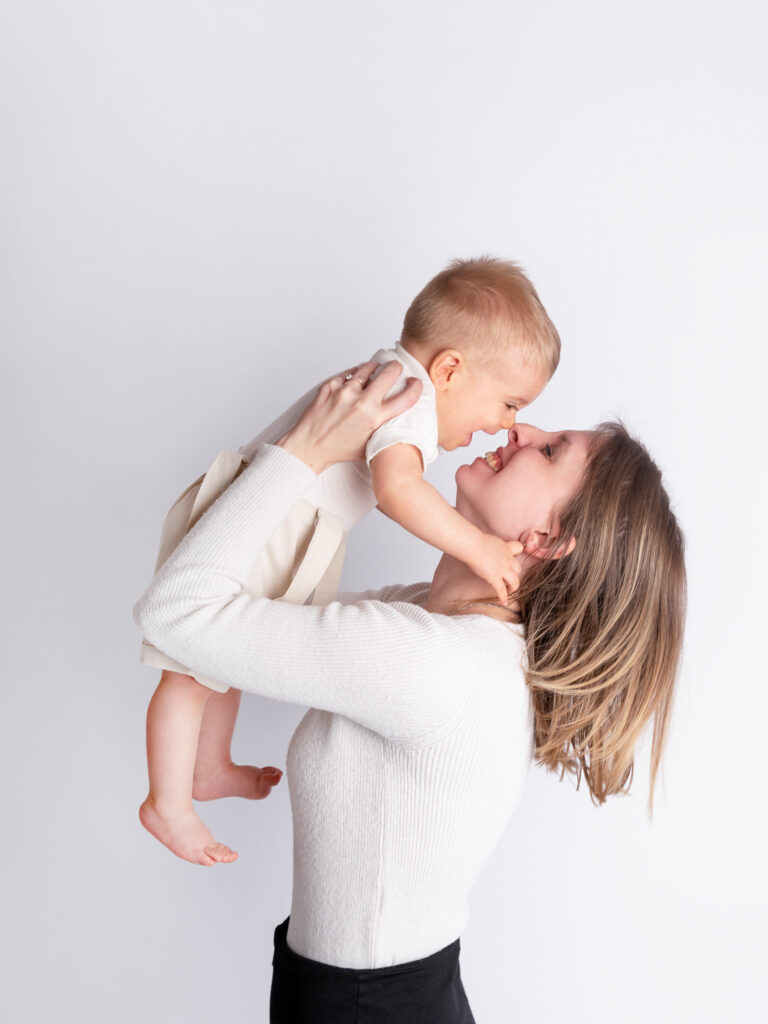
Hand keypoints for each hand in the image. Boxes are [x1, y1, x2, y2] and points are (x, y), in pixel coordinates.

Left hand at [276, 360, 422, 472]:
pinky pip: (348, 373)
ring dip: (374, 368)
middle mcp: (362, 402)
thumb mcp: (369, 445)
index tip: (415, 383)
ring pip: (367, 368)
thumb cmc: (338, 449)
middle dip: (395, 368)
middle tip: (396, 368)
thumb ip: (384, 430)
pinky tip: (355, 379)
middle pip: (389, 373)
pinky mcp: (330, 386)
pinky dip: (353, 375)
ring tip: (376, 369)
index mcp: (375, 418)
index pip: (406, 397)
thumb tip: (397, 420)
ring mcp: (345, 392)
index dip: (416, 387)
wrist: (309, 446)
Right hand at [465, 533, 523, 605]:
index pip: (519, 548)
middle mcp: (507, 559)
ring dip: (513, 587)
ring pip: (515, 581)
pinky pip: (502, 590)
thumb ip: (493, 546)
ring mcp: (502, 569)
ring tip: (509, 590)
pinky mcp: (495, 578)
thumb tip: (488, 549)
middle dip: (514, 574)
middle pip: (518, 568)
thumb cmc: (476, 540)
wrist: (472, 545)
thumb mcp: (490, 540)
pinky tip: (504, 602)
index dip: (517, 554)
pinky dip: (504, 597)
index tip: (513, 557)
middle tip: (509, 578)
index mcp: (506, 547)